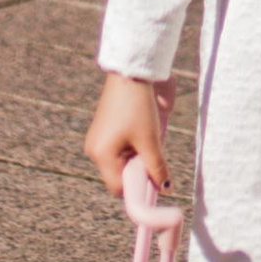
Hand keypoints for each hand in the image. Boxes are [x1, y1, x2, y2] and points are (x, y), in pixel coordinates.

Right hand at [84, 70, 168, 197]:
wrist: (131, 72)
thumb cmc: (139, 106)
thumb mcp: (150, 139)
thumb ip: (157, 167)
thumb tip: (165, 188)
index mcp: (101, 155)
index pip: (119, 188)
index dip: (138, 189)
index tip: (157, 184)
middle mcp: (94, 150)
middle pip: (119, 175)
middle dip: (138, 171)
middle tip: (154, 157)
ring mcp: (97, 139)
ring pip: (120, 162)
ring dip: (136, 158)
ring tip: (149, 140)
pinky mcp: (103, 129)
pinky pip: (118, 149)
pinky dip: (132, 147)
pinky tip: (142, 132)